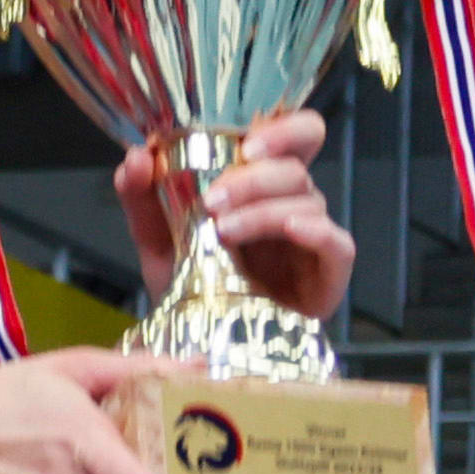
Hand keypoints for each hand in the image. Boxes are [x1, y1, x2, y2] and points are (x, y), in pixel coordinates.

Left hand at [115, 107, 356, 325]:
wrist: (201, 345)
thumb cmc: (193, 288)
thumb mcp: (158, 241)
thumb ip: (142, 197)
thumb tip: (137, 156)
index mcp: (260, 185)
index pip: (293, 136)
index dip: (282, 127)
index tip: (245, 142)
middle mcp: (291, 203)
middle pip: (296, 165)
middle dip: (255, 176)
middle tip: (215, 198)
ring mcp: (312, 238)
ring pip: (307, 200)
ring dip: (262, 209)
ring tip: (223, 231)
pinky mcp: (327, 275)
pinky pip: (337, 243)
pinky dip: (316, 231)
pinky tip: (291, 229)